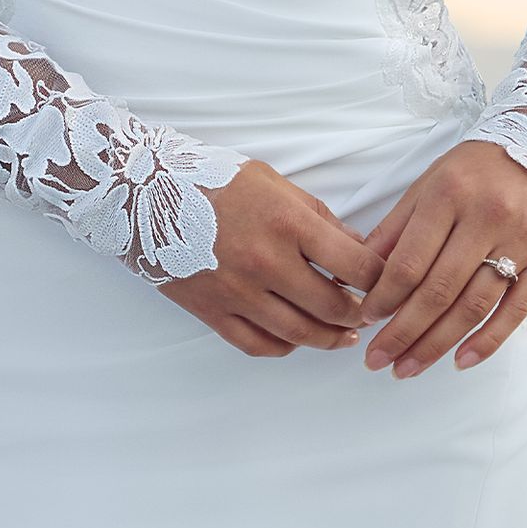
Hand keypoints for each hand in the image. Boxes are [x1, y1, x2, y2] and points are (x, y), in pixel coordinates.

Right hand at [161, 161, 385, 357]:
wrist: (141, 193)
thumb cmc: (211, 180)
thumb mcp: (274, 182)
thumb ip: (319, 218)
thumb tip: (357, 248)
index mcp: (288, 223)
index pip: (356, 265)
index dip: (380, 279)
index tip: (385, 282)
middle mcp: (266, 262)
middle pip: (333, 306)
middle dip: (359, 313)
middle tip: (368, 313)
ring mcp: (238, 292)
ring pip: (299, 333)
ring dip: (329, 338)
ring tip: (343, 336)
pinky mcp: (212, 311)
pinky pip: (258, 344)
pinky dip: (284, 347)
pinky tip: (296, 340)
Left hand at [359, 139, 526, 377]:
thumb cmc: (477, 167)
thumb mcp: (430, 183)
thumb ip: (396, 227)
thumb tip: (360, 270)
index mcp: (450, 196)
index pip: (409, 262)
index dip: (384, 298)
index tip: (366, 320)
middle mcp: (487, 219)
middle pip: (439, 291)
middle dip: (403, 332)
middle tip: (377, 361)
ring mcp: (520, 242)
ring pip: (474, 306)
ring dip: (437, 344)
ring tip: (408, 368)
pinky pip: (516, 310)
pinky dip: (488, 340)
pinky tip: (461, 361)